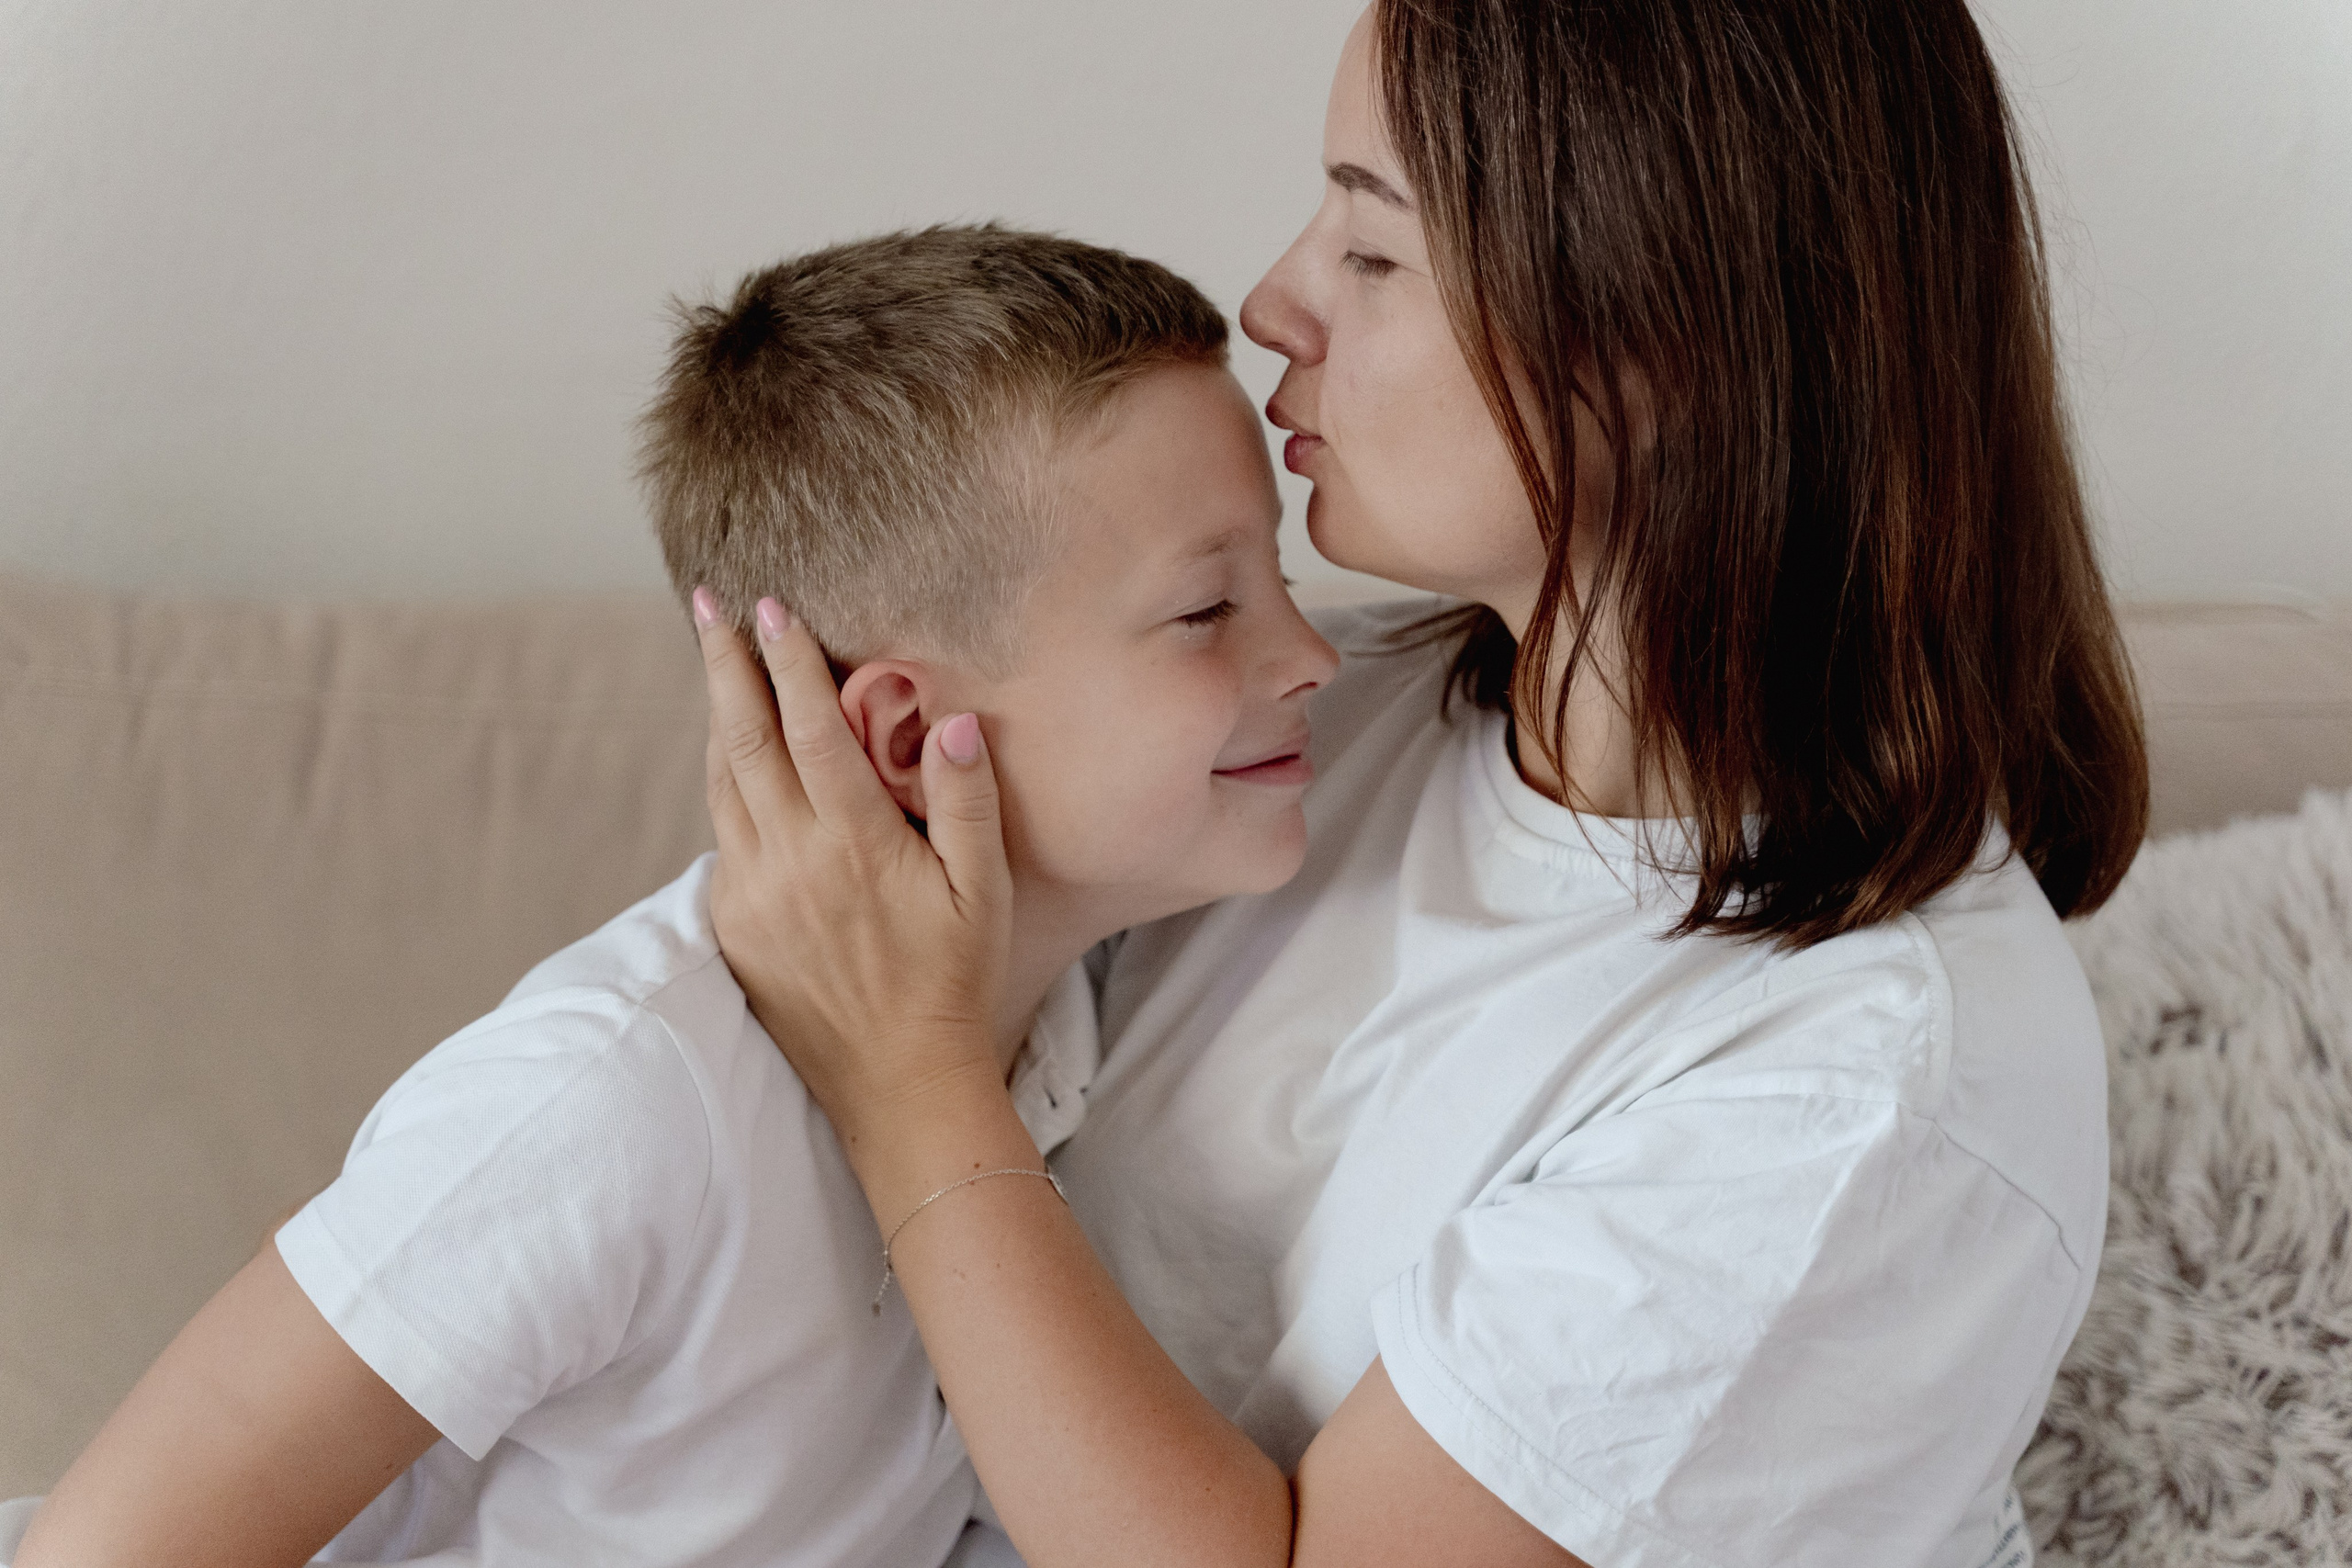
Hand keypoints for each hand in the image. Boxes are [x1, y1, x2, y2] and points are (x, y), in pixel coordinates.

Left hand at [694, 590, 1012, 1139]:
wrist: (901, 1083)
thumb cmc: (956, 981)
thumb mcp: (982, 890)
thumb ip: (966, 801)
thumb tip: (954, 721)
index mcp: (852, 842)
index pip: (809, 728)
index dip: (788, 663)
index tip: (771, 607)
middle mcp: (790, 862)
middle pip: (743, 740)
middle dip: (726, 667)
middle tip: (709, 606)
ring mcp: (752, 895)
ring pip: (721, 784)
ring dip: (717, 719)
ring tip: (714, 665)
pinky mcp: (734, 926)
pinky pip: (723, 836)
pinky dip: (725, 784)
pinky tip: (734, 761)